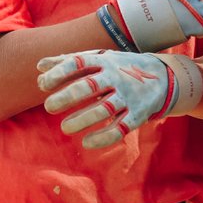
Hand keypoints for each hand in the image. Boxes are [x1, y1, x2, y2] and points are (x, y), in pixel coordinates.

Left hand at [37, 50, 202, 148]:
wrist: (162, 76)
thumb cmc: (119, 68)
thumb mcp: (98, 60)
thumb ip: (68, 62)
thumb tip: (39, 66)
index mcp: (103, 61)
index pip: (79, 63)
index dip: (60, 73)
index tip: (42, 85)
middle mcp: (116, 77)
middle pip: (90, 86)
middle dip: (67, 97)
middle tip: (49, 107)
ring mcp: (128, 96)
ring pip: (104, 109)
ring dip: (83, 119)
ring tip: (65, 128)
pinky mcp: (138, 114)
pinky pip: (121, 128)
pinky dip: (104, 137)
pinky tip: (87, 142)